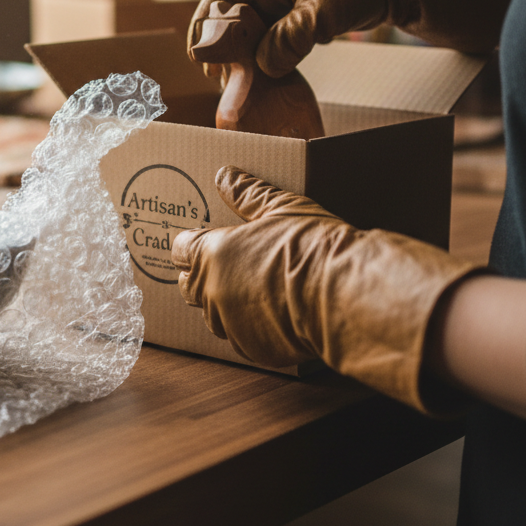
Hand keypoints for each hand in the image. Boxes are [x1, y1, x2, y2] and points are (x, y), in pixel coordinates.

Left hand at [171, 166, 481, 411]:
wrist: (345, 295)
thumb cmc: (314, 247)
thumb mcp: (282, 208)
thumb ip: (248, 193)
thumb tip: (225, 175)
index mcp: (212, 253)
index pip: (180, 249)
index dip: (191, 243)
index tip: (202, 240)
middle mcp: (213, 291)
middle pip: (189, 285)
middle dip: (201, 275)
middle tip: (227, 265)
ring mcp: (231, 324)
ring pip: (213, 315)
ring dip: (225, 303)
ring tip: (254, 290)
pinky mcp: (254, 350)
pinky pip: (241, 339)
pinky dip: (251, 329)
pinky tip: (274, 316)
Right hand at [187, 0, 525, 77]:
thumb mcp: (331, 7)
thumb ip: (294, 33)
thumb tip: (263, 64)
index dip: (206, 30)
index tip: (207, 60)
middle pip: (226, 25)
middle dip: (223, 55)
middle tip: (229, 85)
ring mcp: (279, 11)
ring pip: (245, 42)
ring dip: (243, 68)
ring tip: (247, 94)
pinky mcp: (294, 29)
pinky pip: (266, 52)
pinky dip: (264, 71)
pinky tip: (270, 89)